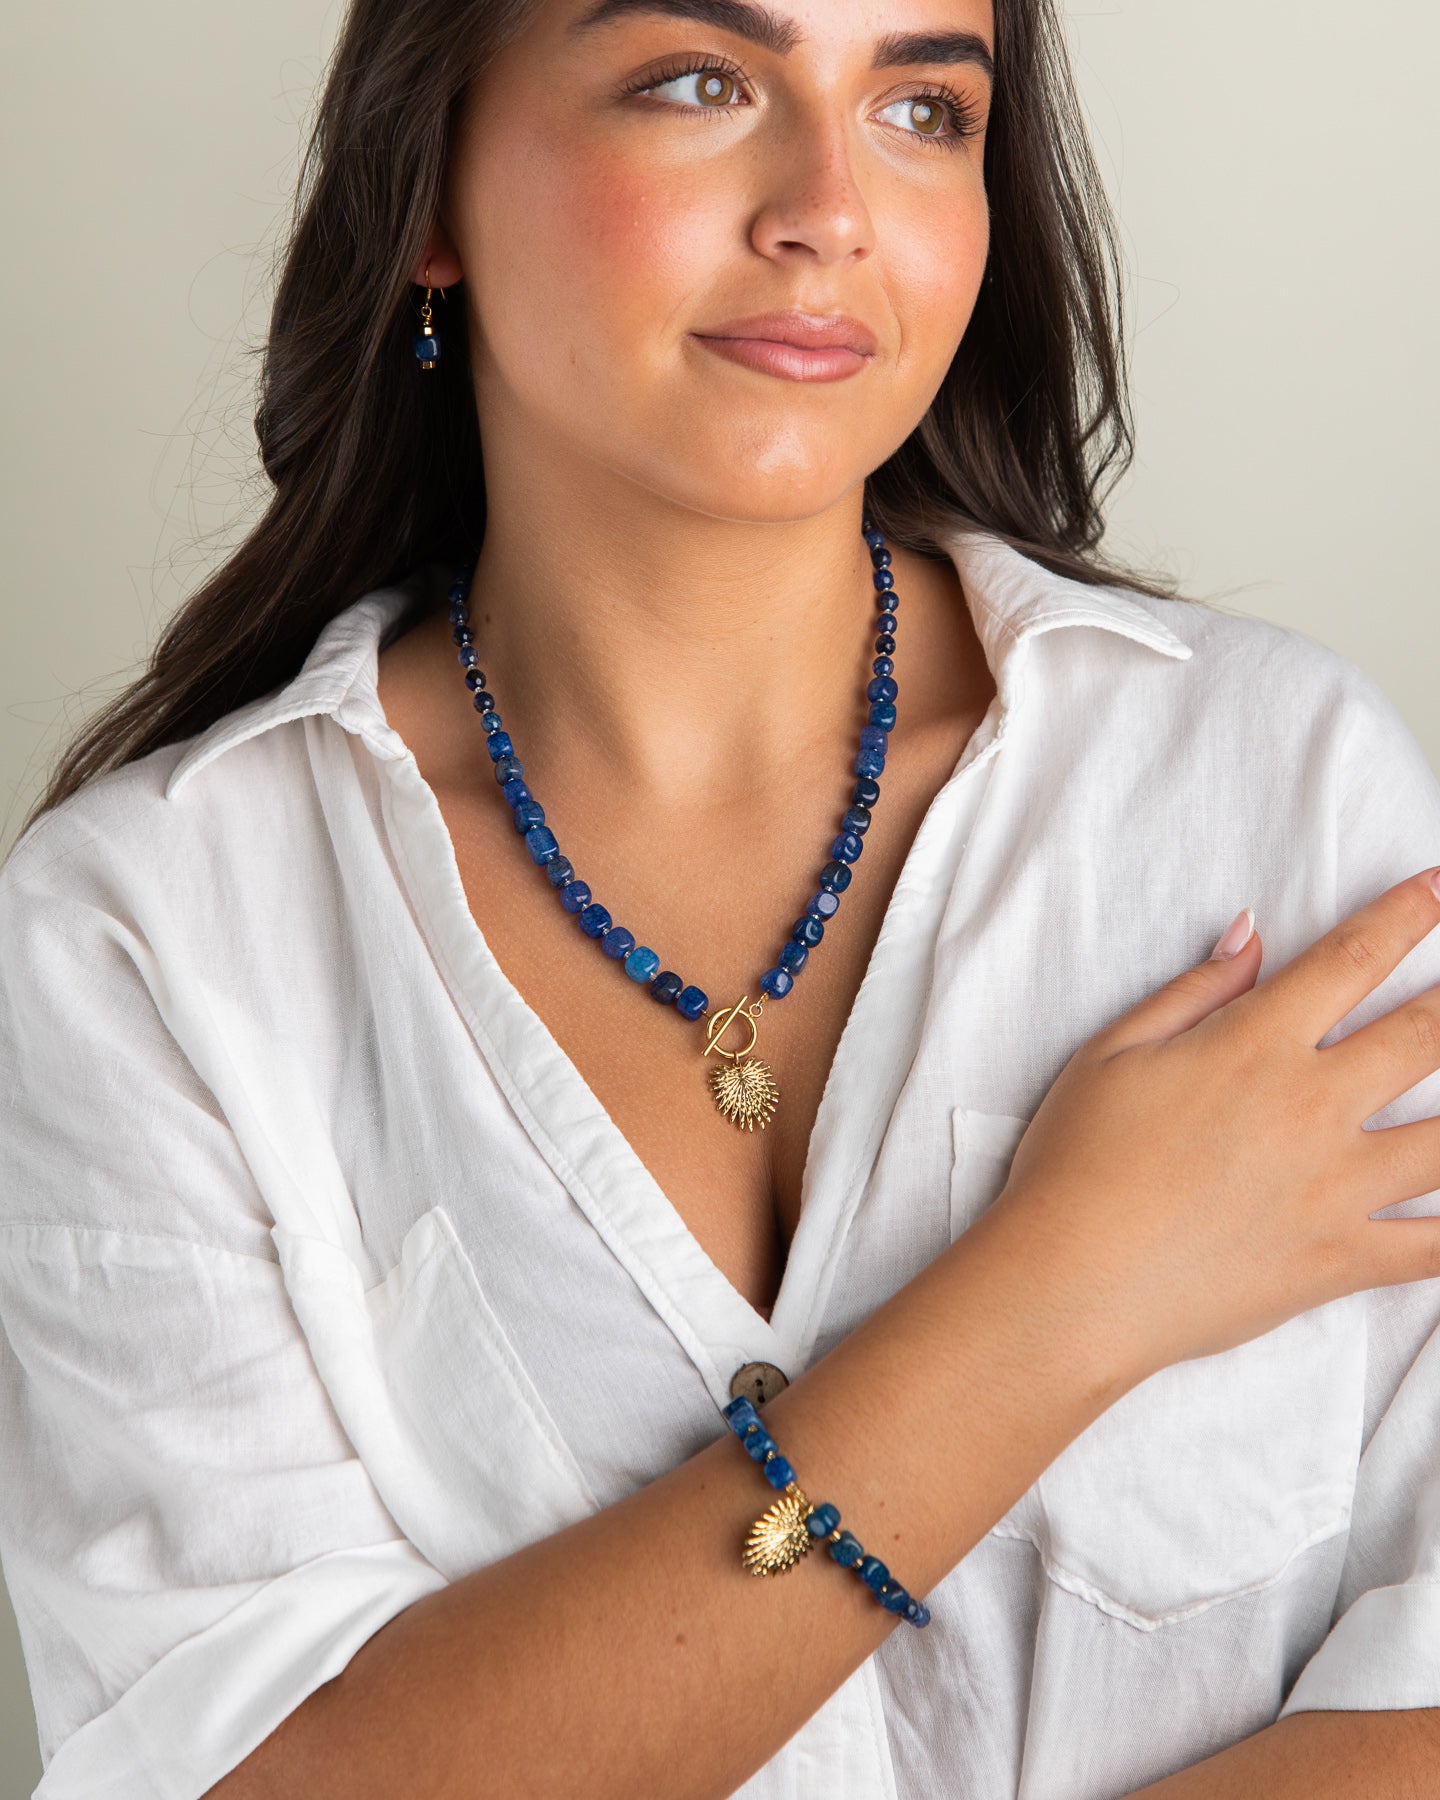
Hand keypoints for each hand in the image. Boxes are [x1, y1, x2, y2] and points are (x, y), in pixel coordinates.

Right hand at [987, 868, 1439, 1380]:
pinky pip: (1434, 1248)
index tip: (1439, 889)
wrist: (1068, 1282)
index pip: (1352, 959)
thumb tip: (1251, 938)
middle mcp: (1311, 1107)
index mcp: (1255, 1046)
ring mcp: (1336, 1188)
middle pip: (1427, 1036)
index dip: (1408, 915)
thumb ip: (1195, 991)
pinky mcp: (1340, 1261)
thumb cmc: (1076, 1163)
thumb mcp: (1112, 1053)